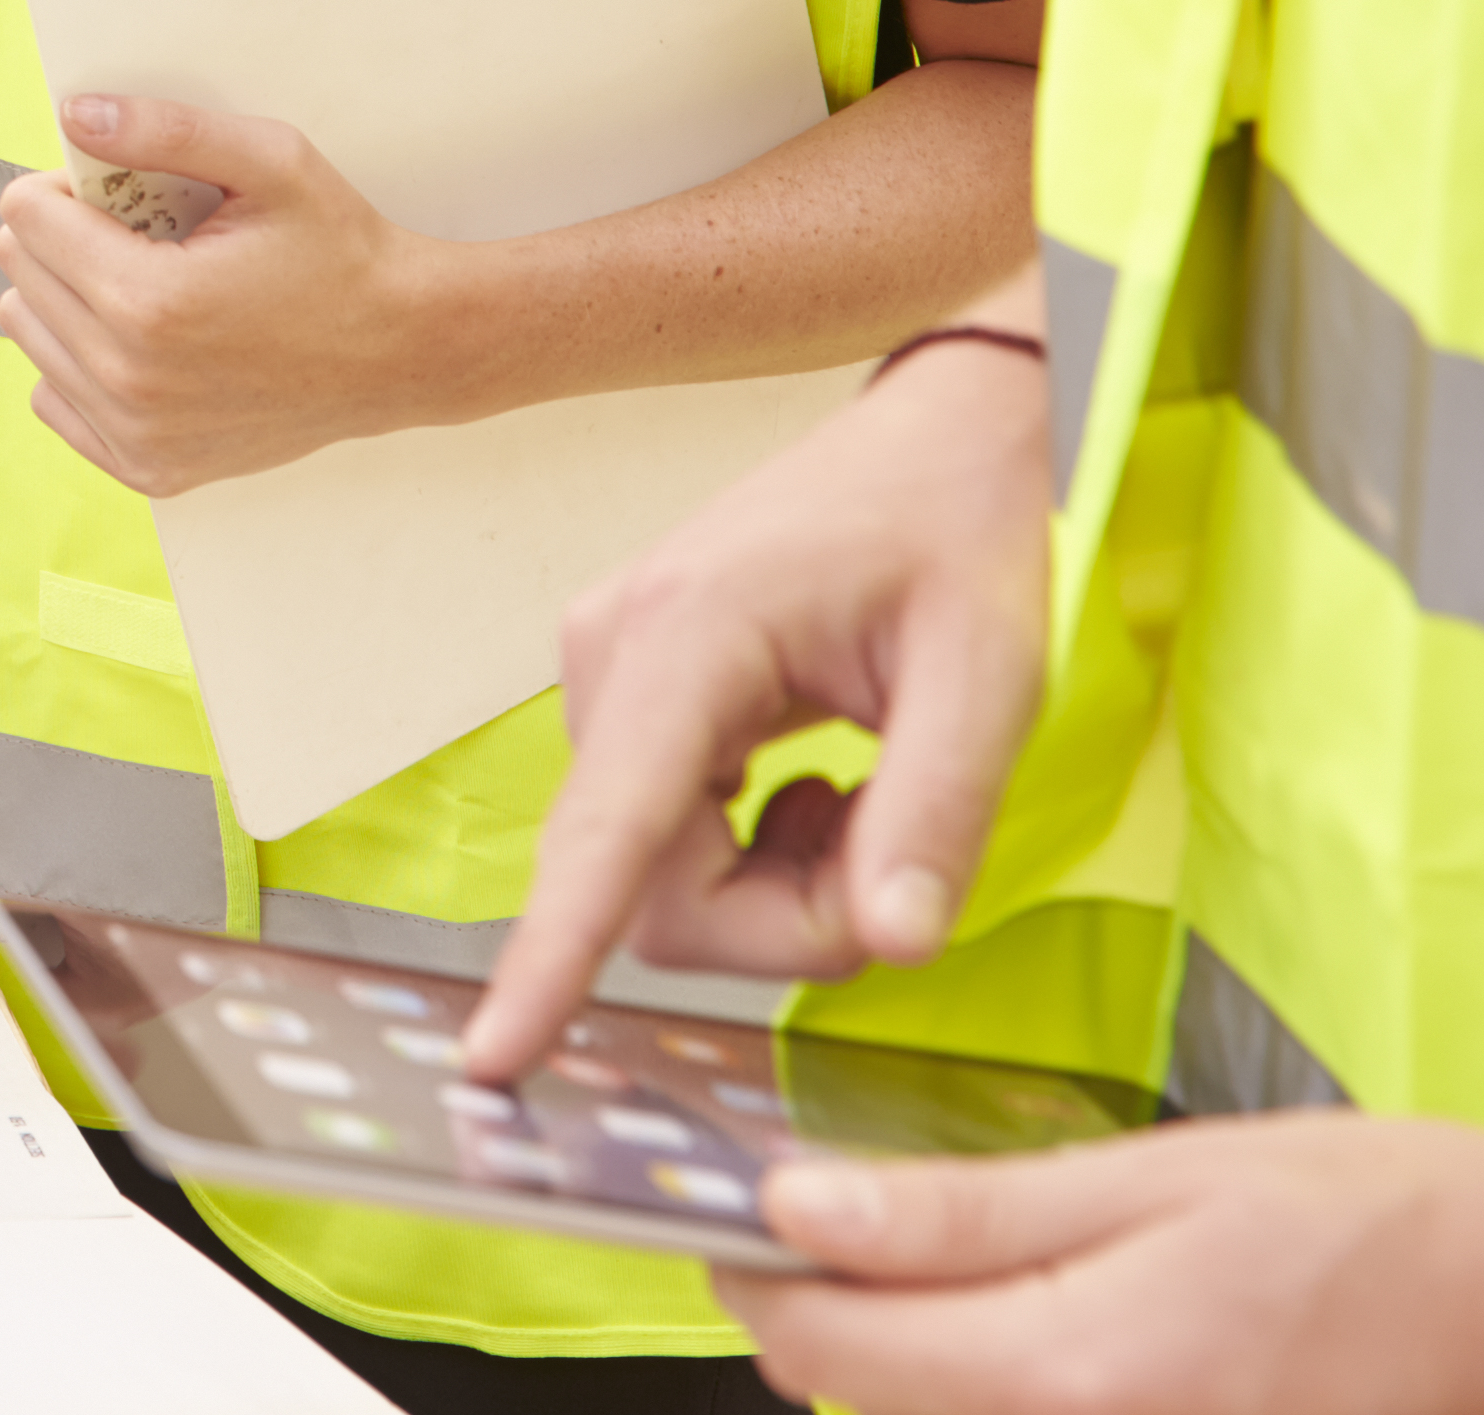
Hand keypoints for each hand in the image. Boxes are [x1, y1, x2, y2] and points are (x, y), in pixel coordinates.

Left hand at [0, 94, 459, 492]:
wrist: (403, 351)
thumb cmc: (341, 252)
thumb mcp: (269, 162)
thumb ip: (165, 129)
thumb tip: (75, 114)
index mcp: (149, 300)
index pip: (24, 218)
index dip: (66, 188)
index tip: (119, 193)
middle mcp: (130, 378)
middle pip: (19, 275)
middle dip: (65, 238)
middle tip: (141, 236)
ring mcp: (136, 433)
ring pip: (29, 336)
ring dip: (69, 299)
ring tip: (148, 287)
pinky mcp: (147, 468)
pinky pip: (53, 400)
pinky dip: (81, 364)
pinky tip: (144, 343)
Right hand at [461, 332, 1054, 1080]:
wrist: (934, 432)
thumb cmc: (958, 530)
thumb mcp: (988, 672)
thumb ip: (936, 811)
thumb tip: (892, 940)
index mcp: (686, 641)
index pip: (606, 834)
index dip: (549, 954)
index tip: (495, 1052)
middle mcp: (612, 659)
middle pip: (655, 888)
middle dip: (785, 918)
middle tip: (895, 856)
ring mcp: (608, 674)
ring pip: (660, 875)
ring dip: (777, 885)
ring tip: (864, 795)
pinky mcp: (629, 695)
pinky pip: (666, 837)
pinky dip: (757, 849)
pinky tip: (820, 779)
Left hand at [724, 1115, 1483, 1411]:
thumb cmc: (1387, 1222)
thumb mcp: (1161, 1176)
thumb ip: (965, 1210)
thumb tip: (795, 1207)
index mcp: (1078, 1375)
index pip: (825, 1351)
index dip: (758, 1275)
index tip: (739, 1214)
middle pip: (875, 1410)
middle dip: (829, 1322)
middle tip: (833, 1230)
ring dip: (914, 1368)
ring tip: (943, 1279)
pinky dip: (998, 1398)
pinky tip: (1034, 1339)